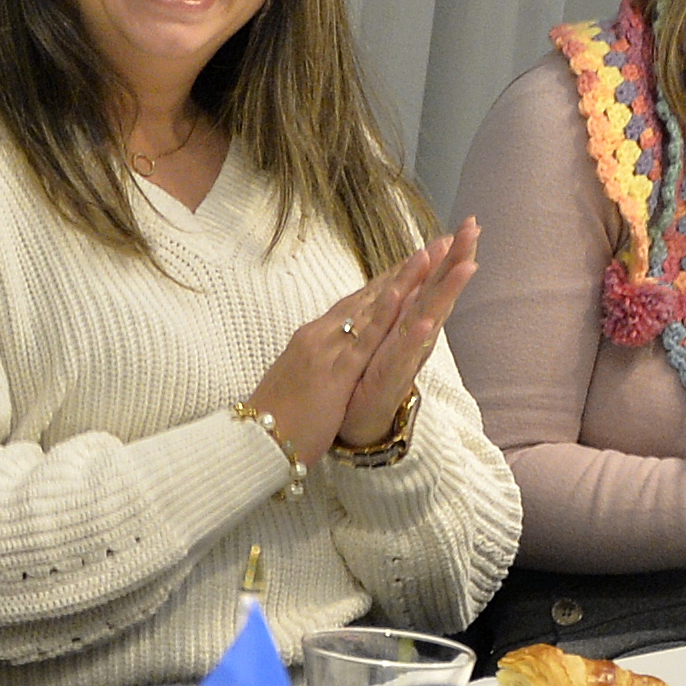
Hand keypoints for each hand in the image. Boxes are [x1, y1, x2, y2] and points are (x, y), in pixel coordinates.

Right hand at [240, 223, 472, 464]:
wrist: (253, 441)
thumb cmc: (274, 417)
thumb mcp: (296, 378)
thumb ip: (313, 359)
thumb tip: (322, 352)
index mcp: (312, 338)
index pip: (354, 303)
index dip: (383, 281)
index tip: (409, 261)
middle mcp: (319, 335)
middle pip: (365, 297)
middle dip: (400, 271)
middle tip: (432, 245)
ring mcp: (326, 351)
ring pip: (369, 309)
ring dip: (400, 281)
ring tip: (428, 256)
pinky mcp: (334, 372)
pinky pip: (364, 340)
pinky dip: (384, 316)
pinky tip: (403, 296)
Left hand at [334, 219, 479, 448]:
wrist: (358, 424)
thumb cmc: (370, 377)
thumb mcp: (384, 334)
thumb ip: (399, 306)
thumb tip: (408, 275)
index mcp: (410, 322)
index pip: (432, 280)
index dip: (450, 253)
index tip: (468, 223)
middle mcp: (414, 336)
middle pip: (438, 292)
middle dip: (457, 260)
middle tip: (476, 229)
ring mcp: (404, 357)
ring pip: (428, 319)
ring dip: (445, 292)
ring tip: (465, 265)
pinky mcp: (389, 379)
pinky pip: (402, 355)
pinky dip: (414, 338)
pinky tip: (425, 320)